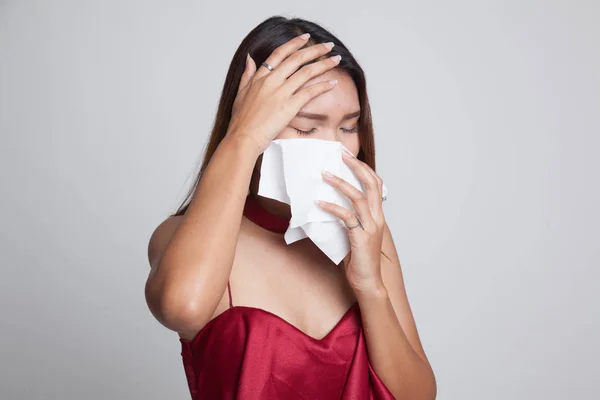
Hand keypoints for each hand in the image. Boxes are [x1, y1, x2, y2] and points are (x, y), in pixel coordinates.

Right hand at [226, 34, 341, 153]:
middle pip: (297, 58)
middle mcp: (272, 81)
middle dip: (315, 49)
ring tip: (336, 59)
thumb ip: (247, 74)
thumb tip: (250, 58)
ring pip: (307, 72)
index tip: (305, 37)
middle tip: (328, 45)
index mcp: (260, 77)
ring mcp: (281, 93)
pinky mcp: (289, 106)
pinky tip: (333, 82)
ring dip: (324, 64)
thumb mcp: (240, 93)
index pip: (280, 53)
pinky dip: (323, 86)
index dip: (294, 43)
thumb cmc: (241, 121)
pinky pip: (310, 92)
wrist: (243, 137)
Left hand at [317, 151, 385, 292]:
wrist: (368, 282)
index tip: (349, 156)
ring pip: (358, 197)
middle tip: (342, 154)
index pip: (376, 185)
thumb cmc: (359, 260)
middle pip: (372, 184)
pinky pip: (346, 217)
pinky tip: (319, 203)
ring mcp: (370, 227)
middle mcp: (377, 218)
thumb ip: (347, 219)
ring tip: (324, 174)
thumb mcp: (353, 234)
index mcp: (378, 216)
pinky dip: (332, 207)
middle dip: (357, 167)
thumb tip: (328, 205)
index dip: (364, 169)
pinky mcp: (360, 237)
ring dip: (340, 183)